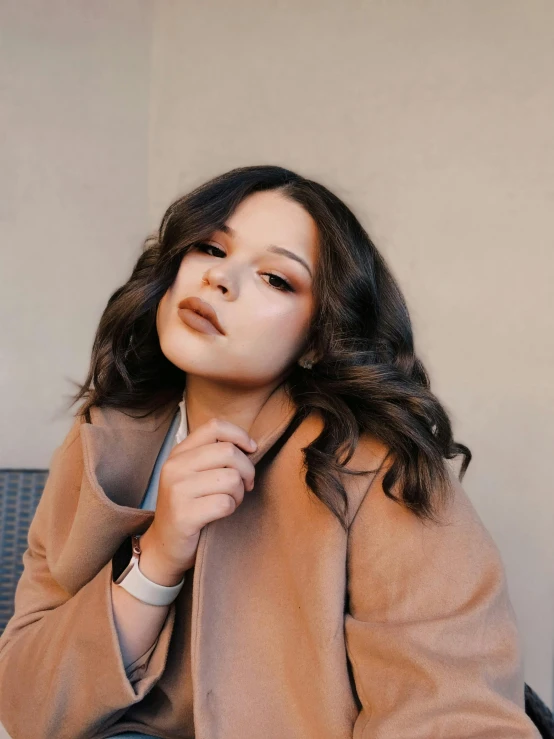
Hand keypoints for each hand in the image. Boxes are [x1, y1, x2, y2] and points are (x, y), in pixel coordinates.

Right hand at [140, 417, 257, 577]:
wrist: (164, 545)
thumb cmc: (189, 506)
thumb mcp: (194, 474)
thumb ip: (214, 456)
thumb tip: (250, 446)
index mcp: (179, 453)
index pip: (215, 426)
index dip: (240, 435)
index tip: (251, 450)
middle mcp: (175, 467)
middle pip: (229, 452)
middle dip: (247, 470)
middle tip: (245, 485)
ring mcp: (177, 490)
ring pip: (231, 478)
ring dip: (239, 493)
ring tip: (229, 501)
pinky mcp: (184, 514)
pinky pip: (225, 503)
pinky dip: (231, 509)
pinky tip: (221, 514)